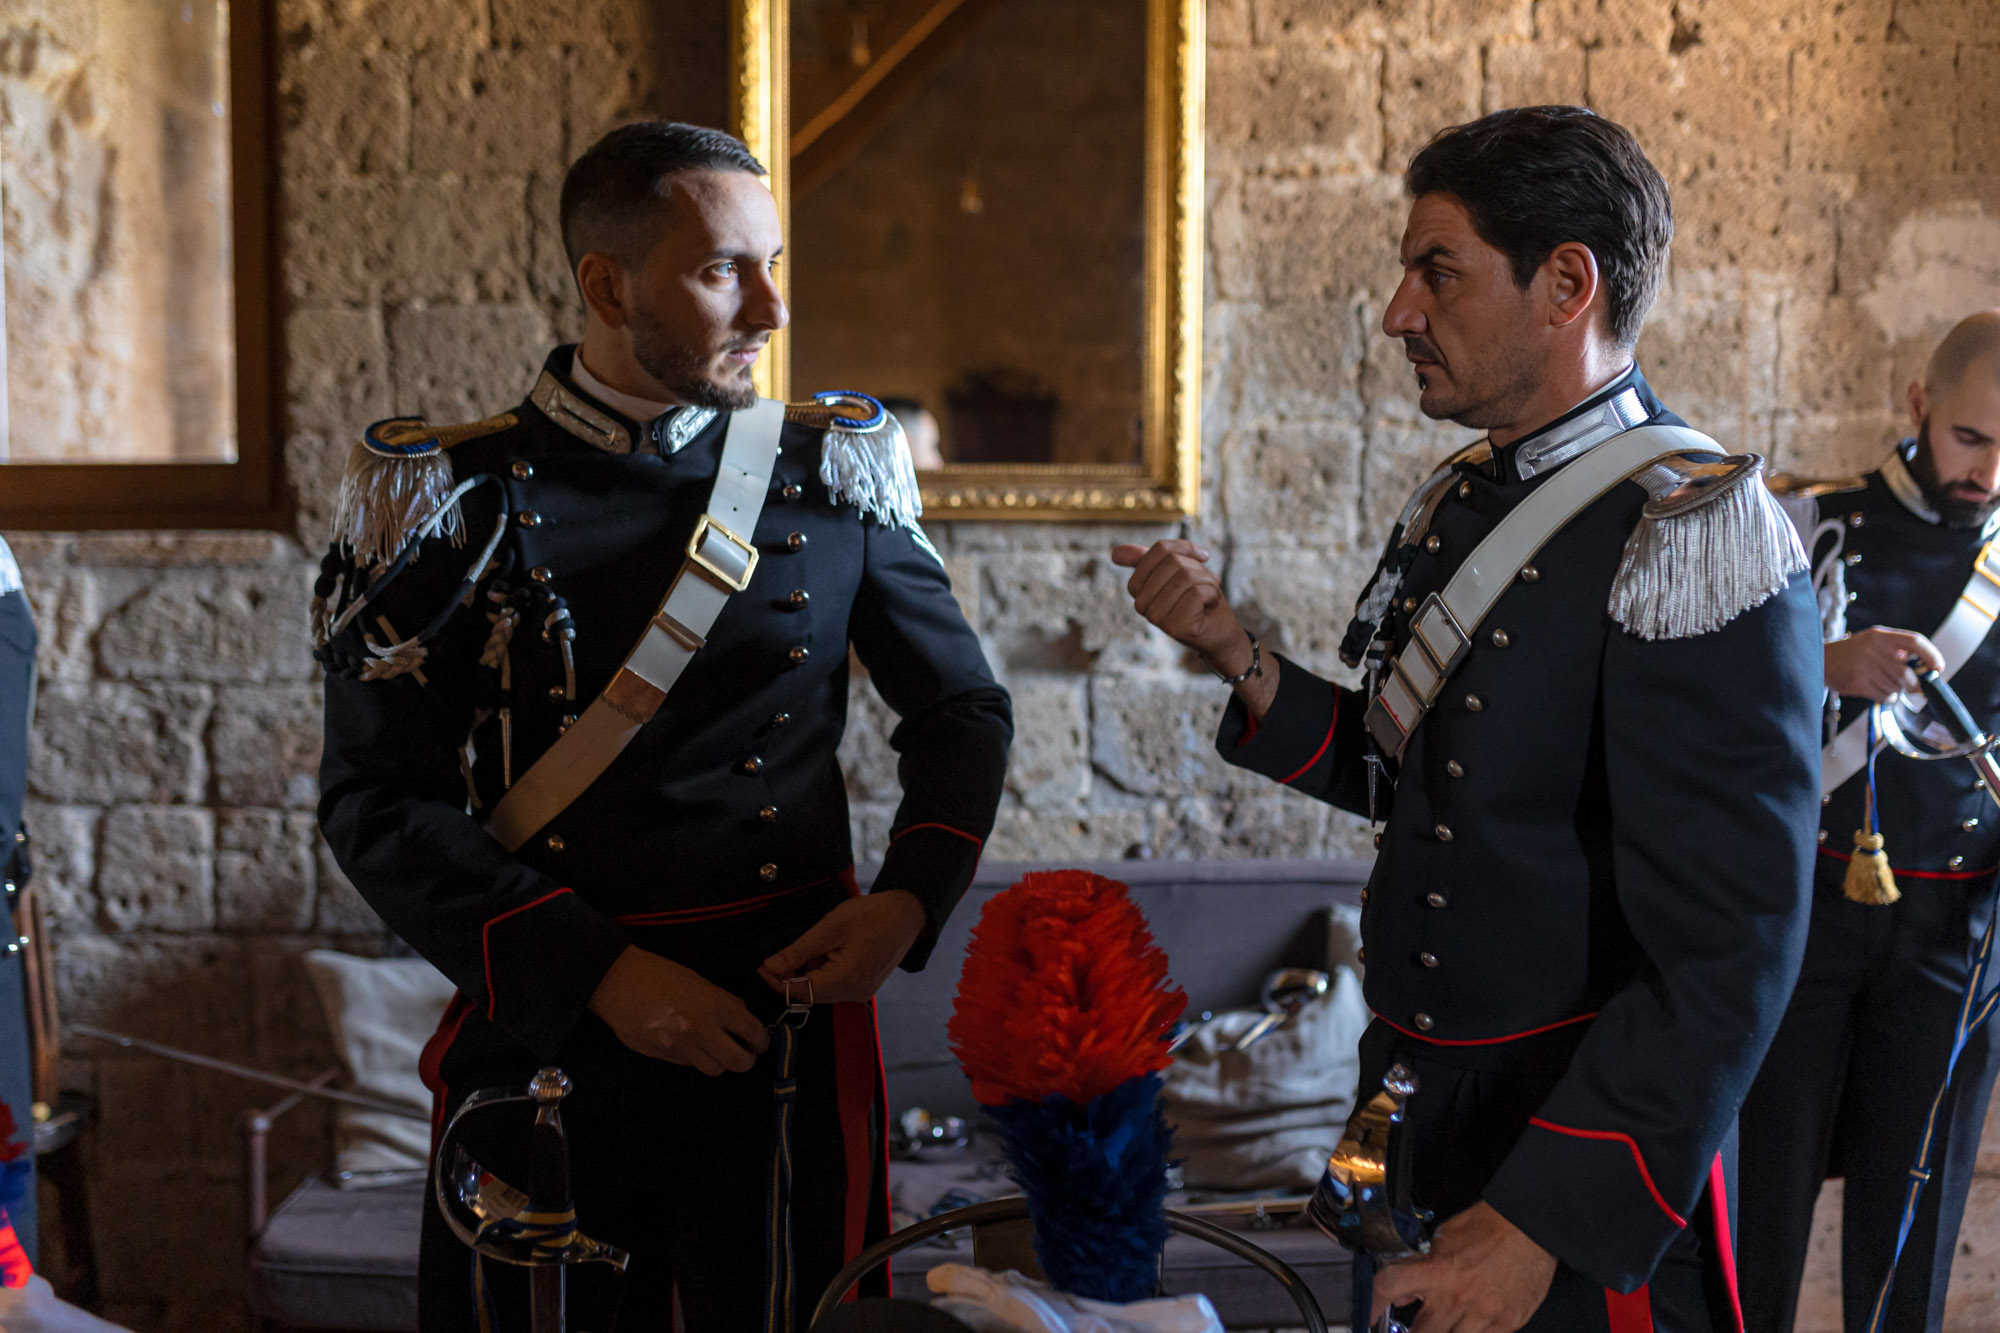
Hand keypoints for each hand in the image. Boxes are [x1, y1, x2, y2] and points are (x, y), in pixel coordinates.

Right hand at [586, 946, 769, 1074]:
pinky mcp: (662, 1056)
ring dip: (719, 1062)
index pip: (753, 1032)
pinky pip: (689, 1065)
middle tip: (744, 1054)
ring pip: (714, 1069)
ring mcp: (680, 1046)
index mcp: (714, 1004)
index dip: (761, 1041)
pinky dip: (695, 1059)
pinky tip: (689, 1045)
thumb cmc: (660, 974)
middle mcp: (701, 1028)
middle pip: (738, 1062)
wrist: (618, 981)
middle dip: (746, 1060)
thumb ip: (723, 1000)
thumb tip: (743, 1016)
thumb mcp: (698, 980)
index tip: (760, 1042)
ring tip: (715, 1050)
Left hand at [759, 890, 928, 1004]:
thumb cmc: (871, 915)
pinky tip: (826, 952)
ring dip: (808, 973)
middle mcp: (856, 993)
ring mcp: (862, 993)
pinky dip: (822, 973)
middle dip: (791, 977)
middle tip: (777, 956)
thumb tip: (771, 966)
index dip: (778, 982)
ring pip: (821, 991)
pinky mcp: (864, 987)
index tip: (761, 967)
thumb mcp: (830, 927)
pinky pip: (834, 986)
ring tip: (814, 946)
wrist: (906, 914)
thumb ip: (799, 951)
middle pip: (811, 994)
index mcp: (847, 980)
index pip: (802, 992)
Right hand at [1111, 540, 1278, 717]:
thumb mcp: (1176, 571)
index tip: (1200, 560)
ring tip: (1208, 597)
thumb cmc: (1199, 598)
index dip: (1186, 549)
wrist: (1219, 631)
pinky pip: (1197, 592)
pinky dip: (1212, 595)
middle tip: (1205, 585)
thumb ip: (1150, 559)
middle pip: (1174, 562)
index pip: (1161, 549)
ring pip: (1186, 577)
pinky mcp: (1173, 626)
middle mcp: (1141, 604)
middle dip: (1199, 570)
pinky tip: (1209, 608)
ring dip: (1207, 583)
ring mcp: (1155, 616)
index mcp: (1137, 587)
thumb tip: (1114, 553)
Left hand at [1371, 1201, 1557, 1332]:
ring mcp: (1484, 1315)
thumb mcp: (1444, 1238)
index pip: (1390, 1287)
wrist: (1531, 1227)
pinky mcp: (1507, 1324)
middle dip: (1415, 1332)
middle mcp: (1458, 1297)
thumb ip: (1420, 1266)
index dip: (1372, 1304)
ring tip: (1448, 1321)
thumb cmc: (1490, 1227)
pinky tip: (1472, 1322)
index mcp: (1438, 1271)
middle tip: (1418, 1326)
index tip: (1368, 1316)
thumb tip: (1401, 1294)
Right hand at [1825, 626, 1943, 702]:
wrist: (1821, 660)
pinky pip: (1883, 696)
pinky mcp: (1857, 683)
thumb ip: (1898, 650)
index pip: (1915, 642)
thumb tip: (1928, 669)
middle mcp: (1873, 649)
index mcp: (1880, 636)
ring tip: (1883, 683)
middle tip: (1913, 687)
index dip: (1931, 655)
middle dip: (1913, 684)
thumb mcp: (1874, 642)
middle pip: (1906, 673)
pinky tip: (1875, 690)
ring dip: (1895, 690)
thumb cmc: (1854, 652)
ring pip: (1895, 687)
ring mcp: (1864, 666)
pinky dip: (1885, 697)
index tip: (1938, 668)